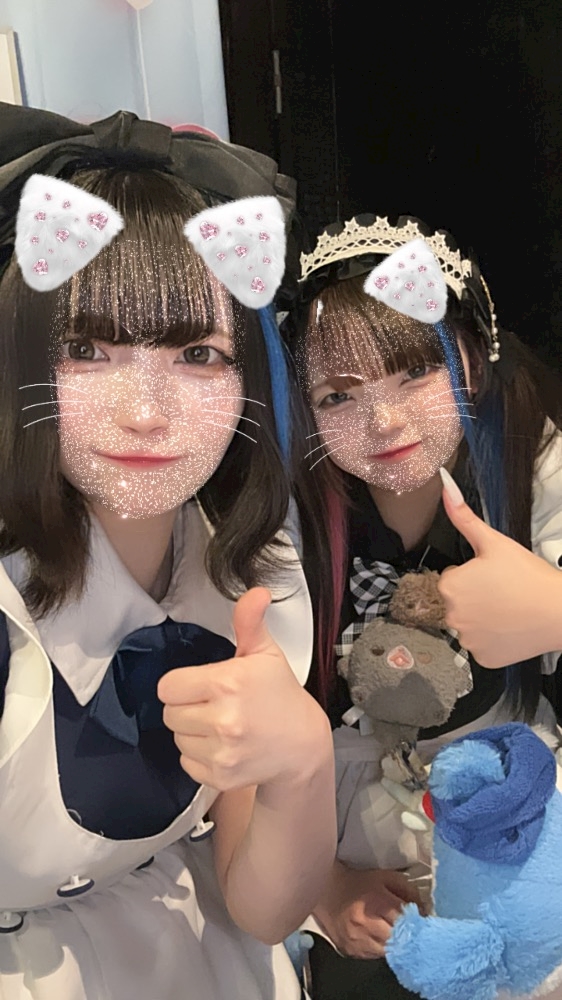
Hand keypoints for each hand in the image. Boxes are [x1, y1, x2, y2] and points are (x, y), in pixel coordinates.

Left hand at [158, 587, 330, 790]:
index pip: (167, 686)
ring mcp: (222, 753)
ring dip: (192, 732)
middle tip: (214, 705)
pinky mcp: (220, 777)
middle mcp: (222, 720)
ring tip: (221, 725)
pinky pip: (186, 763)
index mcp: (227, 683)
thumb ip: (250, 621)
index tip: (204, 685)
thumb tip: (257, 591)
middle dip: (187, 707)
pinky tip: (223, 746)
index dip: (182, 684)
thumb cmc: (280, 694)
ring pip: (177, 738)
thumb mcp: (265, 653)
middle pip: (169, 713)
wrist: (302, 745)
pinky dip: (199, 757)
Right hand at [314, 862, 423, 958]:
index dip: (416, 921)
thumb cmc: (359, 883)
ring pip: (389, 952)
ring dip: (395, 944)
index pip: (406, 921)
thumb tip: (425, 910)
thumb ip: (408, 891)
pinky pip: (375, 956)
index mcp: (377, 902)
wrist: (327, 891)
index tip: (421, 920)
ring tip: (395, 934)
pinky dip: (381, 949)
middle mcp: (367, 924)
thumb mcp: (385, 877)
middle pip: (399, 939)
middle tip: (410, 930)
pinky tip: (380, 938)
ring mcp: (358, 940)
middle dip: (407, 935)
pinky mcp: (351, 951)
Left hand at [439, 467, 561, 666]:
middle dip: (473, 597)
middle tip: (501, 592)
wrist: (559, 611)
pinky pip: (479, 646)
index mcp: (449, 586)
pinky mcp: (481, 659)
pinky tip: (509, 628)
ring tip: (507, 609)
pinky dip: (491, 639)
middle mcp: (450, 616)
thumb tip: (444, 484)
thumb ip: (463, 516)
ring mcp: (466, 641)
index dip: (471, 575)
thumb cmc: (528, 575)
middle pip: (455, 603)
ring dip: (480, 619)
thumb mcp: (494, 542)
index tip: (492, 576)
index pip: (449, 579)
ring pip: (467, 625)